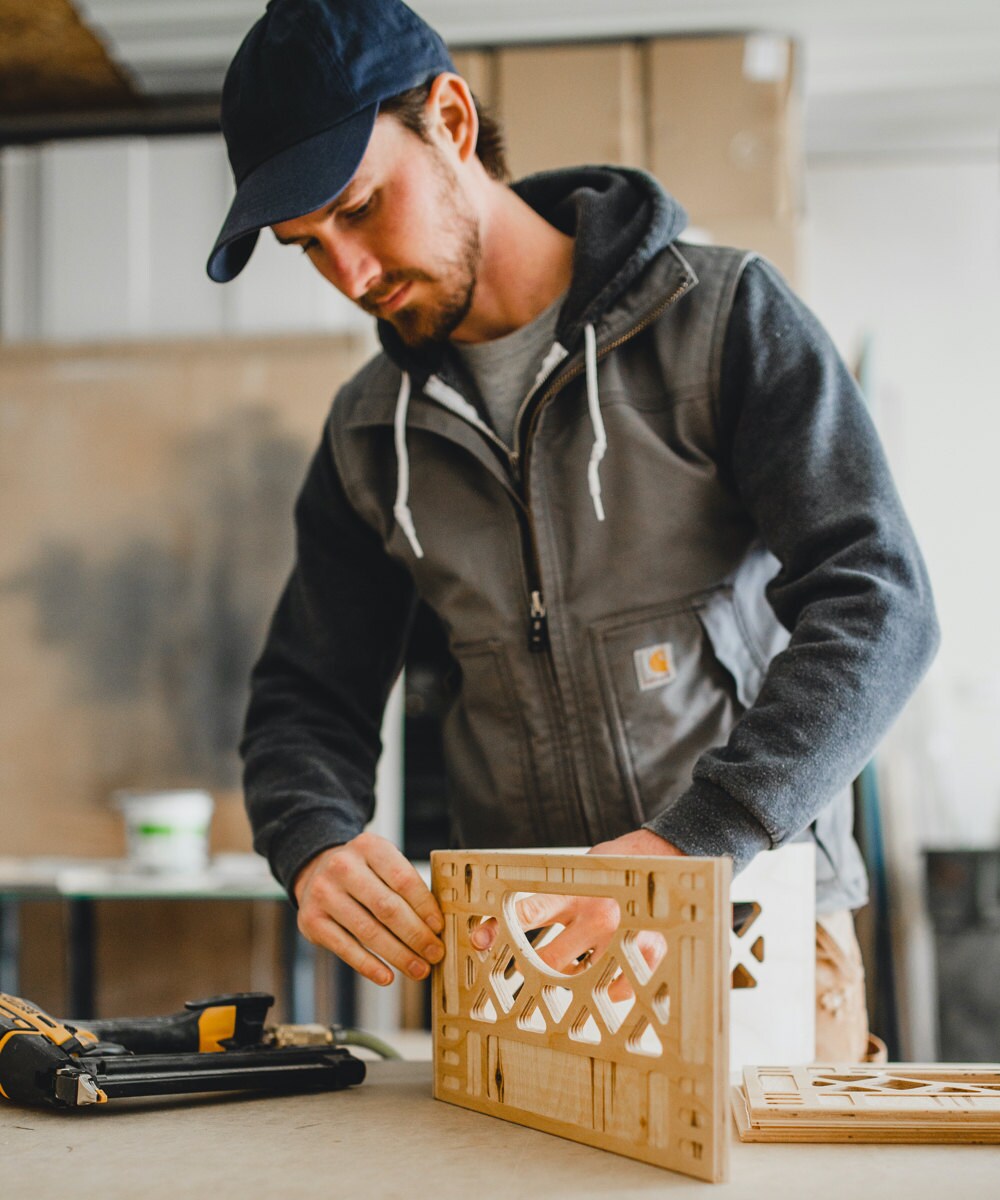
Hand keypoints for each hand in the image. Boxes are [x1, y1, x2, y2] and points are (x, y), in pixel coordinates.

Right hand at [293, 831, 444, 985]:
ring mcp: (324, 893)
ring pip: (368, 931)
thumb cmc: (362, 872)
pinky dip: (368, 966)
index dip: (425, 906)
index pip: (403, 879)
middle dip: (416, 935)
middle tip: (435, 954)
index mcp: (369, 847)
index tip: (440, 928)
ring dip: (398, 954)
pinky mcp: (311, 920)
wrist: (315, 870)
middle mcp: (343, 866)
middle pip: (387, 907)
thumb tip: (436, 926)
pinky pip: (345, 948)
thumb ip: (406, 886)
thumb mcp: (382, 863)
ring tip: (418, 969)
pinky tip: (387, 977)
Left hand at [470, 829, 682, 996]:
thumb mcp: (573, 873)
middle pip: (550, 959)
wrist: (662, 855)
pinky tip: (602, 985)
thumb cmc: (613, 866)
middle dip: (531, 971)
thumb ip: (541, 898)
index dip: (498, 930)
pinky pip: (619, 988)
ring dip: (568, 983)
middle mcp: (597, 914)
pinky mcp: (647, 950)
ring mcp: (623, 935)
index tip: (480, 944)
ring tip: (562, 982)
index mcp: (575, 891)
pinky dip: (607, 990)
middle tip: (524, 975)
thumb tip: (497, 924)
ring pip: (583, 978)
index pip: (528, 913)